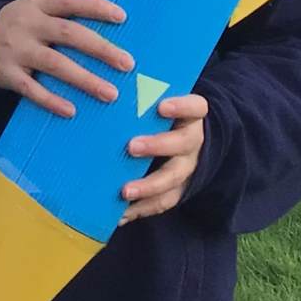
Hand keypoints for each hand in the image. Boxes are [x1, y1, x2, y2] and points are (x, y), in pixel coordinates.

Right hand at [0, 0, 132, 118]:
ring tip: (110, 93)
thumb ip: (64, 16)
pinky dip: (51, 100)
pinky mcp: (7, 73)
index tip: (123, 17)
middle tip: (127, 63)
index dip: (96, 7)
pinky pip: (31, 89)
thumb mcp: (36, 10)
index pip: (70, 1)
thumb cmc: (20, 26)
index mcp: (38, 4)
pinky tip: (71, 111)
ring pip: (54, 64)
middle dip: (100, 48)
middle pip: (67, 34)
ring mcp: (16, 49)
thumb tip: (110, 26)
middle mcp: (27, 24)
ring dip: (84, 79)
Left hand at [119, 94, 207, 223]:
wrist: (185, 141)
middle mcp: (192, 142)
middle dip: (157, 146)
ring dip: (149, 186)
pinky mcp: (179, 189)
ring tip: (124, 192)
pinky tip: (120, 213)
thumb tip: (104, 87)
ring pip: (173, 178)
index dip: (181, 106)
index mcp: (190, 116)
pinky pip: (164, 202)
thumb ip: (141, 97)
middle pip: (182, 144)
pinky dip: (142, 208)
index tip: (161, 106)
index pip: (195, 107)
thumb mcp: (157, 102)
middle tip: (131, 146)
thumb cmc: (158, 115)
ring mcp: (187, 167)